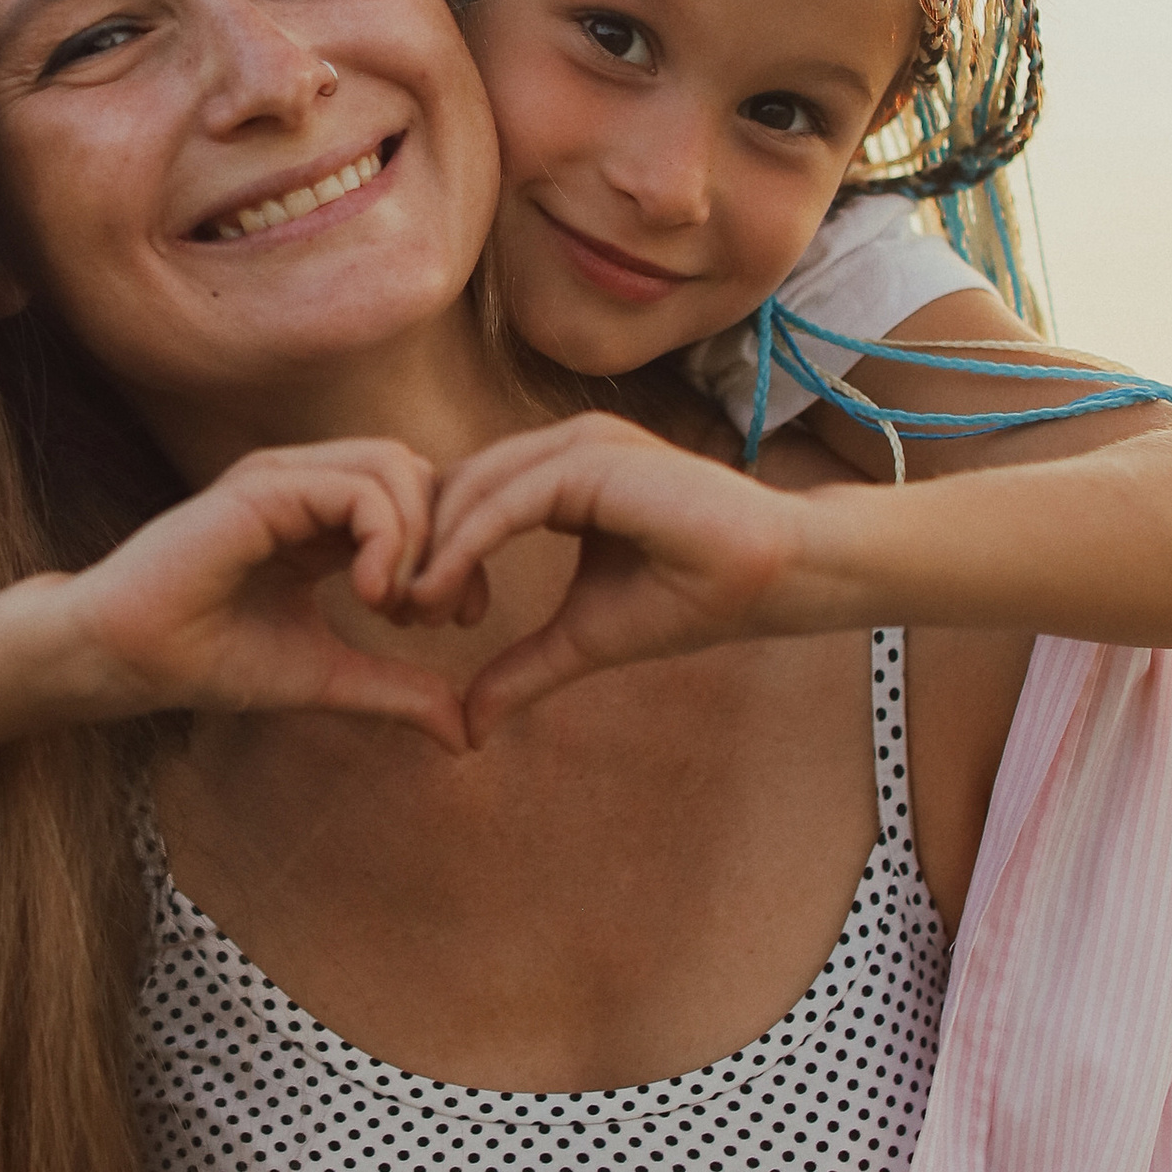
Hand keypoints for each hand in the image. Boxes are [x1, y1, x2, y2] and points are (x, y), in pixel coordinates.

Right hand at [70, 440, 470, 751]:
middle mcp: (305, 483)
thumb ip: (395, 691)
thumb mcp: (327, 678)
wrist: (125, 660)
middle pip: (419, 471)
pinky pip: (357, 488)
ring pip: (396, 466)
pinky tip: (372, 597)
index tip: (451, 621)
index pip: (419, 498)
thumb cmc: (209, 659)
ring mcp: (282, 479)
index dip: (454, 552)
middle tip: (433, 616)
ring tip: (398, 608)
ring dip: (419, 541)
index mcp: (321, 517)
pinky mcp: (262, 490)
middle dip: (449, 541)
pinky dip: (386, 539)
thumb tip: (465, 735)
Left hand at [405, 416, 810, 743]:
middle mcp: (569, 447)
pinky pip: (512, 497)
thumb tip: (468, 725)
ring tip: (406, 608)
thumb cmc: (695, 598)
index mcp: (564, 473)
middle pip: (460, 483)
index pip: (471, 494)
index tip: (406, 614)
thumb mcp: (585, 638)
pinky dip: (468, 544)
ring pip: (476, 486)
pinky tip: (442, 590)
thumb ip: (525, 668)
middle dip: (418, 547)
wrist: (778, 577)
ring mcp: (585, 445)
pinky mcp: (600, 460)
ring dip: (434, 548)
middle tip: (392, 613)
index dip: (432, 549)